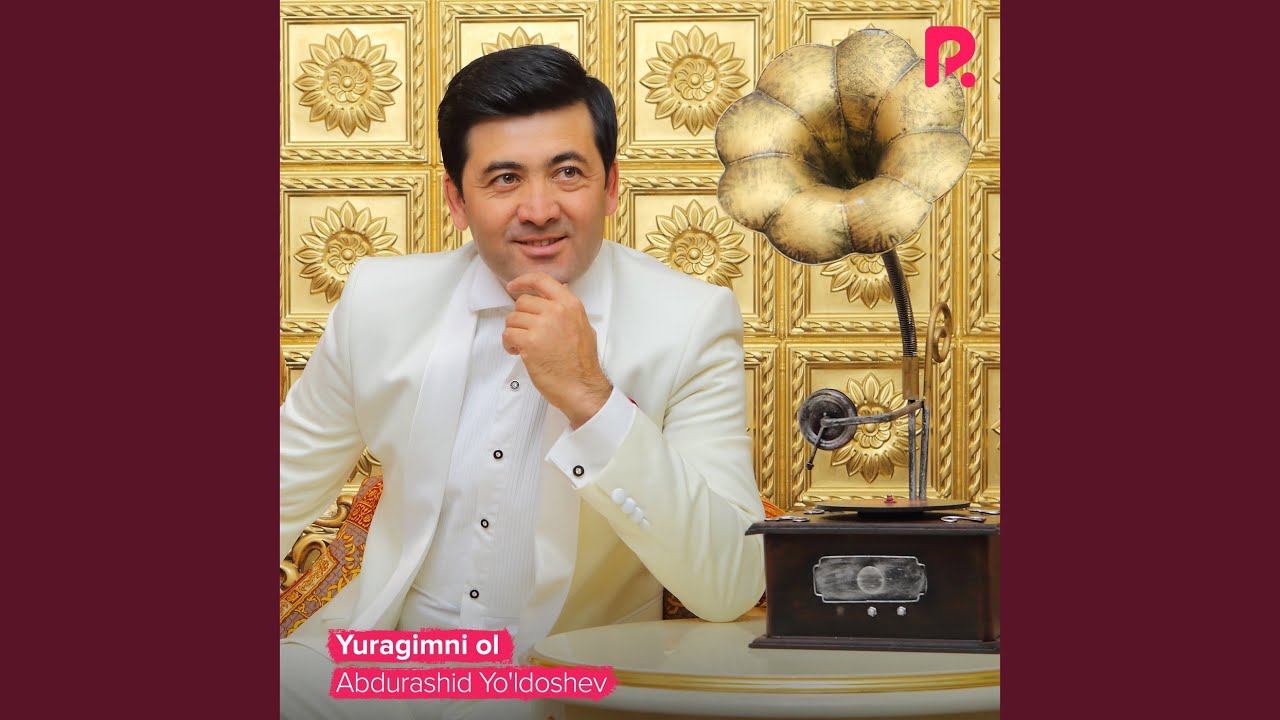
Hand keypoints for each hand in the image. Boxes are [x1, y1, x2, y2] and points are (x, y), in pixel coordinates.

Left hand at [503, 272, 611, 427]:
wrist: (581, 387)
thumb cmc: (582, 362)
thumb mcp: (583, 326)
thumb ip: (567, 307)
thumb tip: (560, 288)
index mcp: (570, 305)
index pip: (542, 280)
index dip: (523, 281)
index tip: (513, 286)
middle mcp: (556, 311)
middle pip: (522, 302)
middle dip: (520, 317)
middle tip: (525, 332)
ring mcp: (542, 326)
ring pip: (512, 319)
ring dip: (513, 332)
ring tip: (522, 345)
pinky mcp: (529, 343)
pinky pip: (508, 334)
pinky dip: (509, 344)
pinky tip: (518, 352)